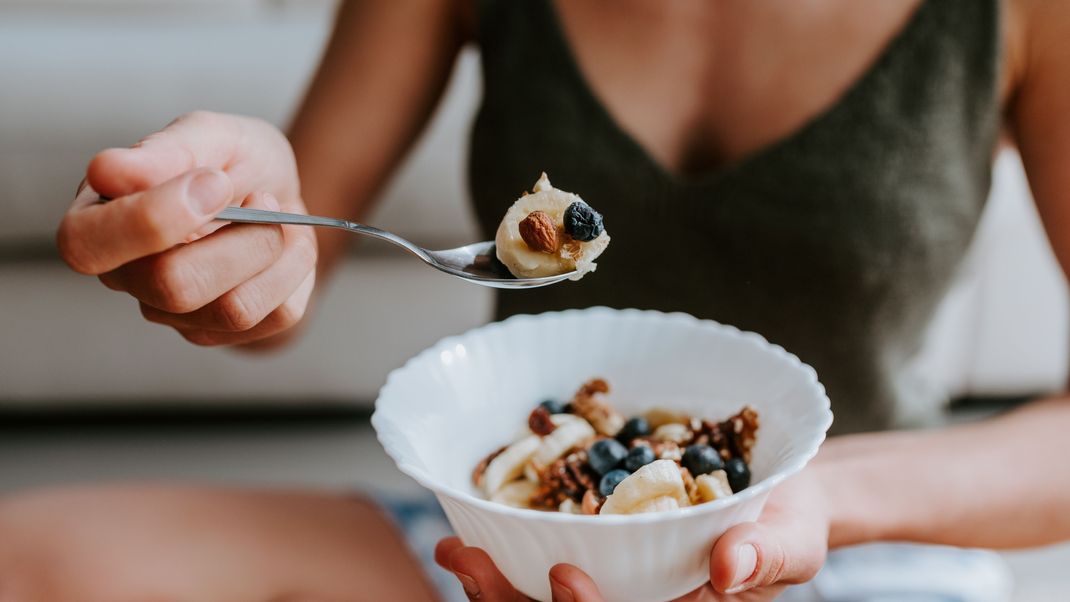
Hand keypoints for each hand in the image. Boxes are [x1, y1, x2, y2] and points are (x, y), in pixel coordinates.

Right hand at [57, 111, 316, 348]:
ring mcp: (175, 314)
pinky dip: (297, 268)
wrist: (278, 191)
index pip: (86, 246)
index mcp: (97, 221)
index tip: (215, 180)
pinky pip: (276, 315)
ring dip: (272, 250)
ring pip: (233, 310)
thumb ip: (164, 152)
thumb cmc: (228, 162)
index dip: (152, 219)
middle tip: (261, 196)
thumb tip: (107, 171)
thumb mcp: (207, 135)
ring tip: (275, 216)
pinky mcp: (227, 331)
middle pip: (172, 286)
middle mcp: (128, 277)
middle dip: (239, 236)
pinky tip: (286, 244)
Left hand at [436, 469, 828, 600]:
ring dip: (493, 584)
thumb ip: (766, 554)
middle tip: (467, 561)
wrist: (776, 491)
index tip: (564, 577)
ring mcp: (611, 583)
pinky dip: (505, 553)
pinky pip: (541, 564)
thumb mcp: (792, 538)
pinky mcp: (594, 552)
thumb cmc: (788, 519)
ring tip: (454, 550)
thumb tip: (730, 568)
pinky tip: (470, 532)